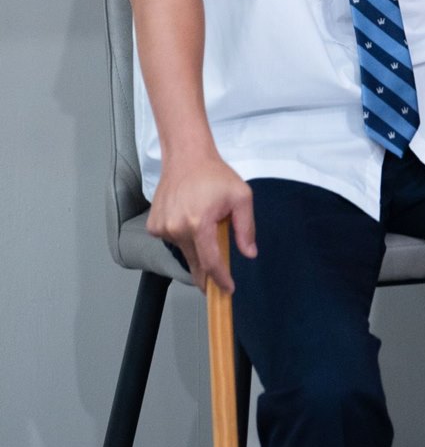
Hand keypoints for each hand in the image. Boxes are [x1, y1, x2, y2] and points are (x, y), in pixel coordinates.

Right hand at [146, 154, 256, 293]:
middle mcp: (177, 229)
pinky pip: (172, 241)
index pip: (210, 262)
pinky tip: (188, 218)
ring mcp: (162, 228)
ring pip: (184, 251)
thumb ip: (246, 228)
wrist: (186, 156)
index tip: (228, 290)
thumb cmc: (216, 175)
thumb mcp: (241, 197)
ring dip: (195, 249)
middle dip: (207, 273)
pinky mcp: (154, 225)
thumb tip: (249, 254)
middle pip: (195, 262)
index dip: (220, 279)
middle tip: (217, 280)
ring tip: (202, 224)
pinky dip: (182, 238)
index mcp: (199, 223)